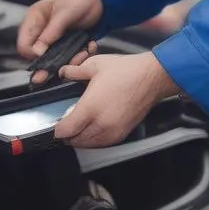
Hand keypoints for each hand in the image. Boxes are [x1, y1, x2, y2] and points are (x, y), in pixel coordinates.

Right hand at [18, 0, 103, 85]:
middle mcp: (41, 31)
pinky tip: (87, 48)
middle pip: (36, 56)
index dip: (32, 53)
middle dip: (48, 65)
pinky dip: (77, 57)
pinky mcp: (66, 45)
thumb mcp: (64, 14)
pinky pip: (67, 57)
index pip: (24, 44)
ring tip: (81, 54)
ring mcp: (54, 39)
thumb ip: (51, 32)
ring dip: (67, 60)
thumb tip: (37, 51)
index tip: (44, 56)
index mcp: (34, 19)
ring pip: (53, 60)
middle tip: (57, 71)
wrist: (99, 0)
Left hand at [53, 53, 180, 147]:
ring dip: (80, 139)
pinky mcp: (122, 134)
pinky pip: (102, 144)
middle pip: (75, 141)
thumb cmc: (125, 70)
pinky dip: (93, 141)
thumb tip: (63, 73)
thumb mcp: (95, 65)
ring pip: (88, 145)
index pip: (66, 130)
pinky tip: (92, 130)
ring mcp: (113, 131)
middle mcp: (100, 124)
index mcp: (90, 108)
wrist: (152, 78)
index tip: (56, 125)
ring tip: (78, 128)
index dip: (57, 130)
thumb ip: (74, 71)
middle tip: (66, 125)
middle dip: (68, 135)